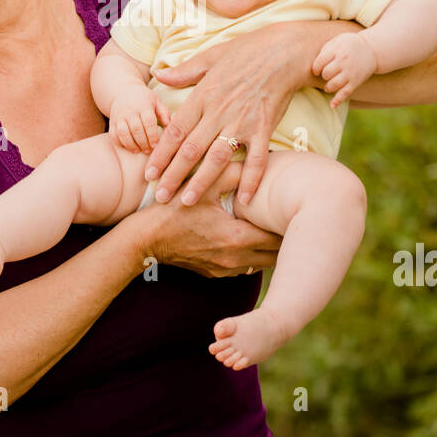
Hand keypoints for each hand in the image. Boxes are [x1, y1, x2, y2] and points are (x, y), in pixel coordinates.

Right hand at [109, 87, 170, 153]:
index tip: (156, 145)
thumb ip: (164, 113)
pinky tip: (128, 147)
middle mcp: (130, 111)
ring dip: (131, 145)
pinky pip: (113, 135)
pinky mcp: (112, 122)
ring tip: (138, 151)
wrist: (123, 92)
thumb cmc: (144, 99)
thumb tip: (168, 125)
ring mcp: (119, 117)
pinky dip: (120, 143)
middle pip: (136, 129)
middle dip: (143, 142)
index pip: (148, 121)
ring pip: (123, 133)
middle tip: (149, 151)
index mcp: (143, 105)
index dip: (152, 135)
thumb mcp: (156, 101)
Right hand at [138, 162, 280, 277]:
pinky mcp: (216, 274)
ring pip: (261, 264)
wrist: (147, 239)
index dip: (286, 224)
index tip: (288, 211)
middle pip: (276, 256)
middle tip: (283, 220)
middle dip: (282, 239)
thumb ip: (232, 172)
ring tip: (268, 229)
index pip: (278, 237)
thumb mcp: (202, 186)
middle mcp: (235, 259)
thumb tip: (254, 162)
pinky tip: (246, 239)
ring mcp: (226, 270)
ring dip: (267, 250)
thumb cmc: (174, 211)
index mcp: (236, 237)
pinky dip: (250, 256)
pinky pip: (244, 268)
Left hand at [143, 23, 302, 208]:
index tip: (149, 173)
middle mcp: (219, 112)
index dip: (160, 154)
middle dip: (174, 175)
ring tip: (188, 202)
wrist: (284, 51)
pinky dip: (251, 180)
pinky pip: (257, 159)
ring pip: (217, 158)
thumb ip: (184, 72)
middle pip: (191, 149)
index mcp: (203, 96)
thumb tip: (158, 76)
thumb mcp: (210, 56)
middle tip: (162, 196)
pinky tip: (245, 200)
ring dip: (201, 182)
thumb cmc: (247, 51)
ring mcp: (243, 122)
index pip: (175, 131)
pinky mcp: (265, 128)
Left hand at [312, 32, 378, 108]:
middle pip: (326, 74)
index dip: (316, 68)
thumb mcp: (336, 41)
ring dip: (328, 87)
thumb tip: (313, 66)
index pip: (319, 63)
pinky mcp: (356, 82)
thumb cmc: (348, 45)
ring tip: (328, 85)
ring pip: (333, 85)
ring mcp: (350, 73)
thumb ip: (324, 51)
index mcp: (337, 51)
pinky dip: (338, 101)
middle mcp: (344, 62)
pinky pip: (345, 93)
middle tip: (327, 74)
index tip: (317, 70)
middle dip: (324, 75)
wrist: (371, 49)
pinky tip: (332, 105)